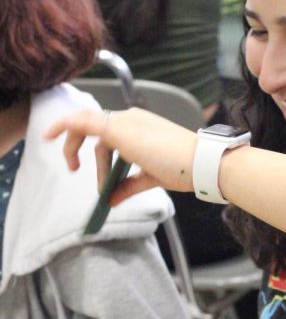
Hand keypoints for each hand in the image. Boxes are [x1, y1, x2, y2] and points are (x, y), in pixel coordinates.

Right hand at [45, 107, 196, 205]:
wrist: (205, 166)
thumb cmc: (168, 151)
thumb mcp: (126, 137)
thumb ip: (97, 128)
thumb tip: (73, 127)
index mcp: (126, 119)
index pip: (88, 119)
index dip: (65, 127)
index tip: (47, 139)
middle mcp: (135, 130)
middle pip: (101, 143)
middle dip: (90, 161)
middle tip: (79, 175)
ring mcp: (148, 148)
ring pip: (117, 160)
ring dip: (107, 176)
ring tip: (106, 195)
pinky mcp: (158, 166)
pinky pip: (133, 175)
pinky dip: (123, 185)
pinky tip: (116, 199)